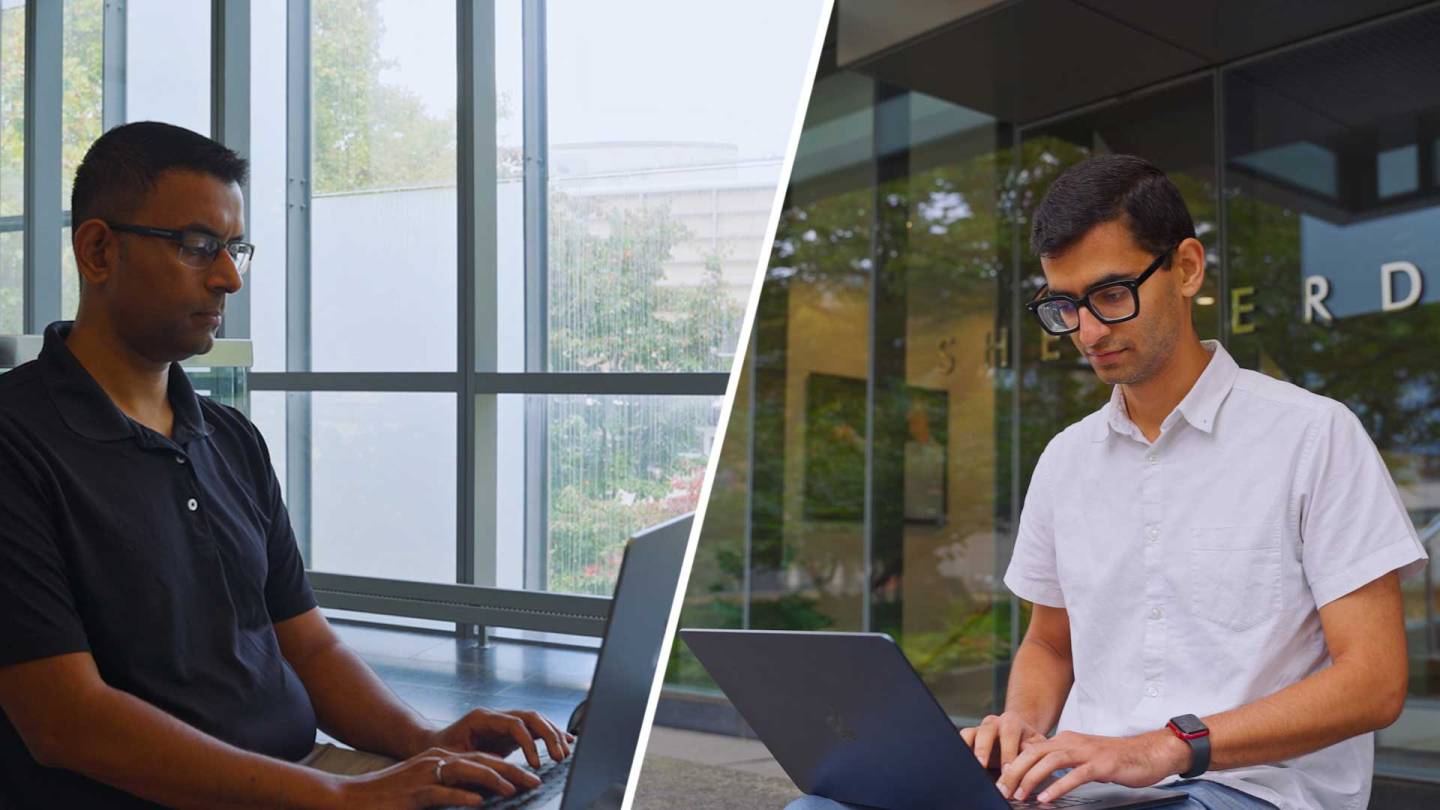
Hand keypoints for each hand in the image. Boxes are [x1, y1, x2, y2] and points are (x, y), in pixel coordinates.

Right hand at [332, 746, 541, 808]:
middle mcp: (437, 762)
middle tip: (535, 781)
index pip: (484, 759)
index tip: (531, 776)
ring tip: (514, 790)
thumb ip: (453, 789)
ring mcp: (425, 776)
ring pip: (467, 771)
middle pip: (482, 761)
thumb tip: (482, 796)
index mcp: (442, 760)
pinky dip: (462, 796)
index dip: (510, 766)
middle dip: (512, 771)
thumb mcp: (427, 789)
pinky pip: (442, 793)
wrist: (352, 798)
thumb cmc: (392, 797)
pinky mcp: (414, 793)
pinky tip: (478, 802)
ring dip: (494, 780)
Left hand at [424, 708, 574, 768]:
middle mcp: (496, 715)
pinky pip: (534, 729)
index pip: (515, 724)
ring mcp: (504, 721)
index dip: (529, 743)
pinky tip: (566, 741)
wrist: (431, 743)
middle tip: (559, 757)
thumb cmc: (440, 751)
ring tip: (565, 753)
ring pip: (536, 721)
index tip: (537, 764)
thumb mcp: (454, 758)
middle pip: (531, 717)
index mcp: (483, 717)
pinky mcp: (509, 731)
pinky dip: (550, 734)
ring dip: (553, 735)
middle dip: (549, 735)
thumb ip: (475, 764)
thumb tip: (496, 778)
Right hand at [958, 712, 1047, 769]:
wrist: (1019, 739)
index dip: (1008, 751)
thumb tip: (1028, 765)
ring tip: (969, 766)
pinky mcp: (969, 737)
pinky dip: (959, 750)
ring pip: (969, 733)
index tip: (1007, 770)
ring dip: (968, 749)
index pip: (1009, 734)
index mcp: (1012, 722)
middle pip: (986, 731)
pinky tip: (962, 765)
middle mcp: (994, 722)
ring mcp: (979, 729)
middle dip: (984, 750)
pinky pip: (960, 739)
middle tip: (983, 766)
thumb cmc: (1029, 746)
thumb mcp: (1037, 747)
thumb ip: (1033, 752)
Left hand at [997, 729, 1190, 803]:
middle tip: (1002, 789)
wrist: (1148, 752)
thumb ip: (1062, 762)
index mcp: (1064, 739)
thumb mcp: (1082, 757)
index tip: (1001, 780)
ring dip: (1032, 779)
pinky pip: (1074, 775)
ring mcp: (1086, 752)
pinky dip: (1058, 786)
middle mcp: (1072, 742)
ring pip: (1050, 761)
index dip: (1014, 764)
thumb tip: (1038, 776)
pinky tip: (1047, 797)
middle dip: (1015, 771)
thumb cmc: (1114, 758)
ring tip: (1019, 794)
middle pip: (1034, 753)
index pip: (1031, 749)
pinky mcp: (1101, 764)